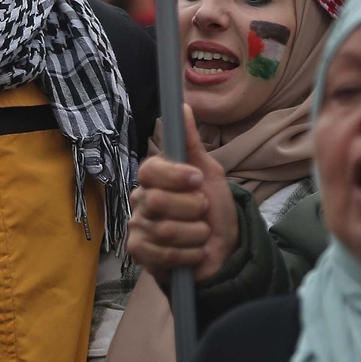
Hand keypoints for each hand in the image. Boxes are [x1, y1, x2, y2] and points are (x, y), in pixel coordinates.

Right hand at [126, 105, 239, 281]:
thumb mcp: (209, 174)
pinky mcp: (139, 252)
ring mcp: (137, 226)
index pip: (150, 169)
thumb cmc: (213, 209)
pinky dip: (188, 255)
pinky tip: (195, 253)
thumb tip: (183, 106)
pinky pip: (162, 254)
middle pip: (158, 201)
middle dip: (193, 210)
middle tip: (203, 213)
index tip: (198, 180)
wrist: (223, 250)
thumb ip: (192, 143)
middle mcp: (140, 198)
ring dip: (195, 235)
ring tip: (201, 235)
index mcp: (154, 176)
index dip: (175, 176)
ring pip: (165, 230)